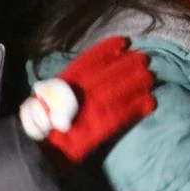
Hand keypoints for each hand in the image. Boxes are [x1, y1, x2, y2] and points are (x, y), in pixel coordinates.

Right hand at [19, 35, 156, 167]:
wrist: (38, 149)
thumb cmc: (42, 121)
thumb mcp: (49, 94)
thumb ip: (67, 84)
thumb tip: (88, 73)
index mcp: (67, 81)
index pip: (91, 59)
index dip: (109, 48)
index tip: (124, 42)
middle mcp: (81, 90)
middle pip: (111, 72)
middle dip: (129, 64)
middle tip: (145, 59)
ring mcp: (92, 107)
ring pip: (120, 90)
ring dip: (138, 82)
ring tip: (151, 77)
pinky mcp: (101, 127)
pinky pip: (123, 114)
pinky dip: (138, 107)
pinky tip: (151, 102)